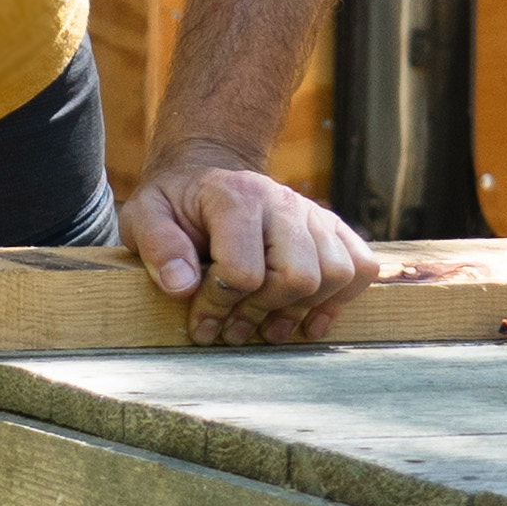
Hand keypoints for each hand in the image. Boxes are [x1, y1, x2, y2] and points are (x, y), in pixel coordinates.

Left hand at [122, 151, 375, 345]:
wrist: (205, 177)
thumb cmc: (176, 205)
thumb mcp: (145, 216)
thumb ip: (157, 246)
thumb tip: (182, 286)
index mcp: (235, 195)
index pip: (243, 270)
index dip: (219, 304)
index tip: (199, 317)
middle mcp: (282, 200)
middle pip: (298, 276)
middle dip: (262, 312)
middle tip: (232, 328)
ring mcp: (312, 214)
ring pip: (337, 274)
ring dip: (300, 311)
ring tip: (267, 326)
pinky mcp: (332, 229)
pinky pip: (361, 267)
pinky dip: (340, 299)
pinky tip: (307, 317)